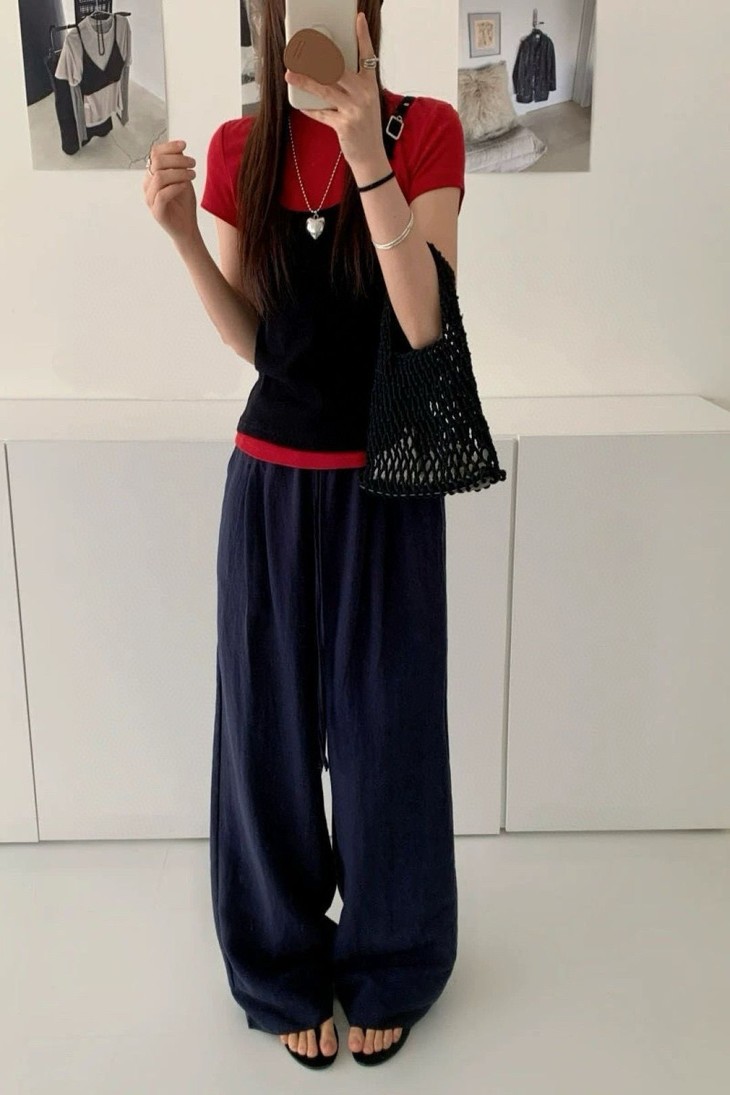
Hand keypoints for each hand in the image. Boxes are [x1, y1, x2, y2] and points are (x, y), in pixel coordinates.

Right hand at [143, 139, 197, 243]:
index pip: (154, 153)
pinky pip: (162, 194)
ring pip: (159, 177)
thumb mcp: (183, 179)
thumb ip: (179, 165)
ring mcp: (150, 199)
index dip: (169, 147)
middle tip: (193, 163)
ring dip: (179, 173)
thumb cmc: (184, 203)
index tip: (184, 145)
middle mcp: (148, 185)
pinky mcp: (156, 212)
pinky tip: (185, 186)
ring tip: (193, 175)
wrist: (187, 228)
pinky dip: (175, 187)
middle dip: (177, 159)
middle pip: (157, 162)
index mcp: (152, 175)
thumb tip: (179, 146)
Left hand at [284, 12, 387, 180]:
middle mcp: (365, 95)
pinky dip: (309, 109)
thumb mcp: (364, 103)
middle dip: (318, 58)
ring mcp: (355, 110)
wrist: (372, 157)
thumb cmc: (365, 129)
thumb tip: (324, 73)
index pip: (368, 56)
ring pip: (325, 89)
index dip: (363, 36)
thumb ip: (349, 87)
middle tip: (302, 50)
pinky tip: (300, 103)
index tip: (358, 19)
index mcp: (371, 86)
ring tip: (290, 74)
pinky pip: (321, 113)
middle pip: (339, 69)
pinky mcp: (344, 125)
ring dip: (305, 81)